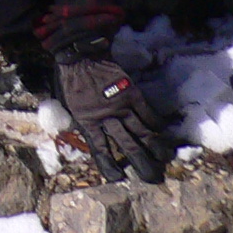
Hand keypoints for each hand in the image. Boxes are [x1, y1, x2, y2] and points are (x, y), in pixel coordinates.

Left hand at [54, 46, 172, 183]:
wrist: (80, 54)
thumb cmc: (70, 81)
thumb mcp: (67, 106)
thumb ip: (80, 123)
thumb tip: (90, 137)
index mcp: (87, 121)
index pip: (100, 150)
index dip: (109, 165)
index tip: (118, 179)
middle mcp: (107, 117)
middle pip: (127, 145)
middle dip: (141, 163)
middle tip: (153, 177)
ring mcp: (121, 105)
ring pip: (141, 131)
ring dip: (154, 146)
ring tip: (165, 159)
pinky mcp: (131, 93)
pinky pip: (147, 111)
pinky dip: (156, 122)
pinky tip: (163, 131)